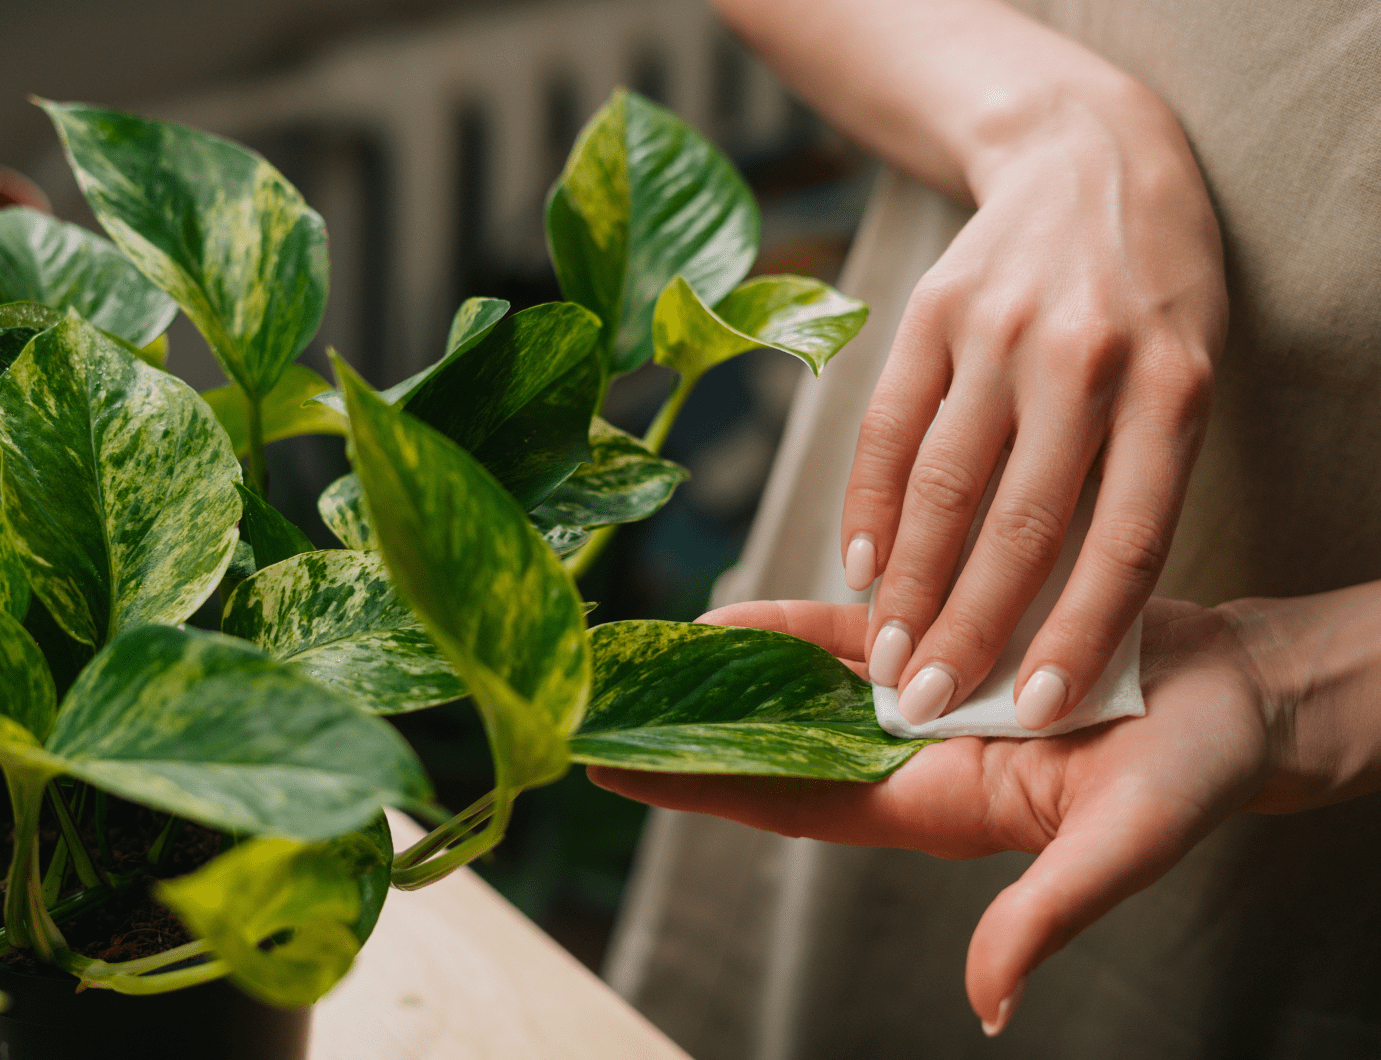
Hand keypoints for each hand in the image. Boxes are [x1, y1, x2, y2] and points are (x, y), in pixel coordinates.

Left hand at [591, 597, 1283, 1034]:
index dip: (700, 792)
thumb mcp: (1127, 842)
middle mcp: (909, 758)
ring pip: (793, 690)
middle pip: (771, 750)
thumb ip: (1051, 911)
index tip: (610, 773)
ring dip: (719, 677)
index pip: (789, 805)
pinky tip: (726, 615)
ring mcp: (920, 701)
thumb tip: (989, 1001)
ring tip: (637, 660)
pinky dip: (785, 626)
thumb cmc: (1193, 774)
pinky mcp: (942, 642)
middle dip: (685, 735)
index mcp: (933, 808)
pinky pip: (844, 636)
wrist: (1237, 696)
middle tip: (591, 708)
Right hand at [842, 82, 1227, 728]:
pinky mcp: (930, 311)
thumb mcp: (1181, 376)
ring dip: (907, 585)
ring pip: (942, 485)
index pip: (1123, 540)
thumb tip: (1058, 616)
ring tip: (883, 655)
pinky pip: (888, 428)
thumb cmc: (1151, 298)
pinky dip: (868, 504)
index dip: (1077, 633)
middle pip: (1017, 525)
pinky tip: (859, 565)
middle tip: (923, 705)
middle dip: (966, 629)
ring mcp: (999, 330)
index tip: (1030, 710)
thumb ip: (1129, 479)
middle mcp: (1083, 359)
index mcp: (1171, 386)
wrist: (1087, 157)